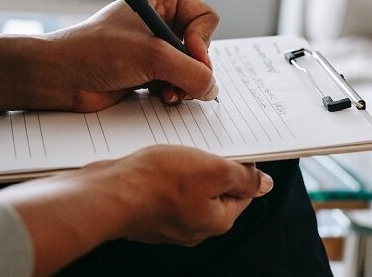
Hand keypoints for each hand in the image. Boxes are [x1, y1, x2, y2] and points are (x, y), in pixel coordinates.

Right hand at [0, 145, 273, 274]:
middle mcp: (194, 227)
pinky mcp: (147, 212)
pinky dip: (164, 173)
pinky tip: (156, 160)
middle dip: (212, 165)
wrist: (107, 193)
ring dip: (187, 167)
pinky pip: (164, 189)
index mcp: (217, 221)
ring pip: (189, 188)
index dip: (242, 166)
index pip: (243, 192)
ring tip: (177, 149)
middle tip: (203, 144)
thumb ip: (243, 178)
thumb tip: (264, 185)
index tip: (235, 147)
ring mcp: (168, 222)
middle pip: (216, 190)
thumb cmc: (158, 182)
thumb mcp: (213, 170)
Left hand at [32, 0, 219, 110]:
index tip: (192, 57)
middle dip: (193, 67)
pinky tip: (161, 97)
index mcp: (161, 1)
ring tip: (169, 94)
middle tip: (182, 82)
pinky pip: (177, 82)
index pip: (205, 17)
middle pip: (201, 46)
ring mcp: (154, 48)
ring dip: (184, 84)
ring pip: (190, 68)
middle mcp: (160, 21)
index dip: (203, 40)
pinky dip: (174, 92)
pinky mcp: (147, 72)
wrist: (59, 77)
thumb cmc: (96, 52)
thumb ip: (191, 72)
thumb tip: (213, 89)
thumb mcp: (152, 56)